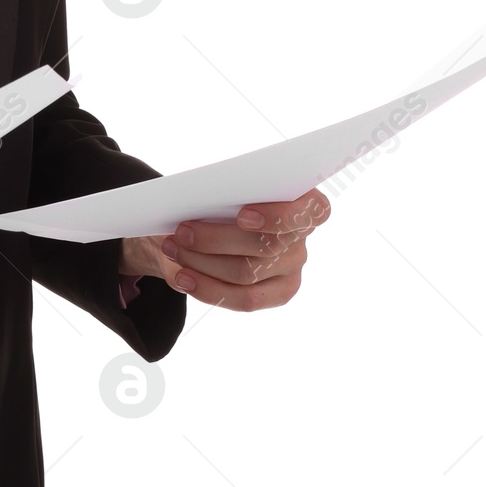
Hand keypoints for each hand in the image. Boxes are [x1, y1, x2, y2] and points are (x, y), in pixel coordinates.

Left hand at [118, 188, 330, 311]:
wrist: (208, 223)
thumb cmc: (221, 197)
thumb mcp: (225, 186)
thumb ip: (227, 193)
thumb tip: (200, 205)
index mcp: (302, 200)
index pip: (312, 209)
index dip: (280, 216)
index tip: (242, 216)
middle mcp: (302, 235)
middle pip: (266, 245)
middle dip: (216, 239)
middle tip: (181, 232)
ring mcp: (293, 266)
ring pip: (248, 272)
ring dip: (202, 262)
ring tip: (173, 250)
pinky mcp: (280, 292)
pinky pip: (245, 299)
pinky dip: (208, 288)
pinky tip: (184, 278)